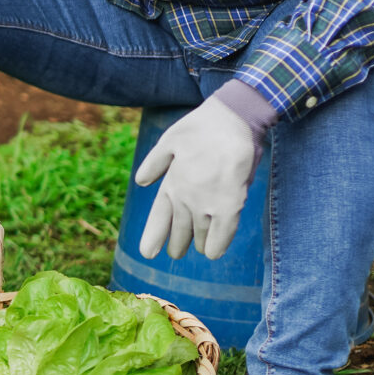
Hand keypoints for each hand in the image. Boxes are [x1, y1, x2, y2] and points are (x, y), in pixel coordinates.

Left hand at [134, 96, 257, 260]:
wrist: (233, 121)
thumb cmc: (201, 128)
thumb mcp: (168, 141)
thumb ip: (154, 164)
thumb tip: (140, 182)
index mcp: (171, 184)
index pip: (159, 217)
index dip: (153, 236)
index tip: (147, 252)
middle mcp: (186, 198)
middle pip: (179, 230)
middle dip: (177, 244)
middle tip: (175, 253)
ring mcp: (208, 204)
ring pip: (201, 235)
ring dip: (199, 244)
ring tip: (198, 248)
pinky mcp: (230, 205)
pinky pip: (223, 234)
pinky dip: (218, 245)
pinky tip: (214, 252)